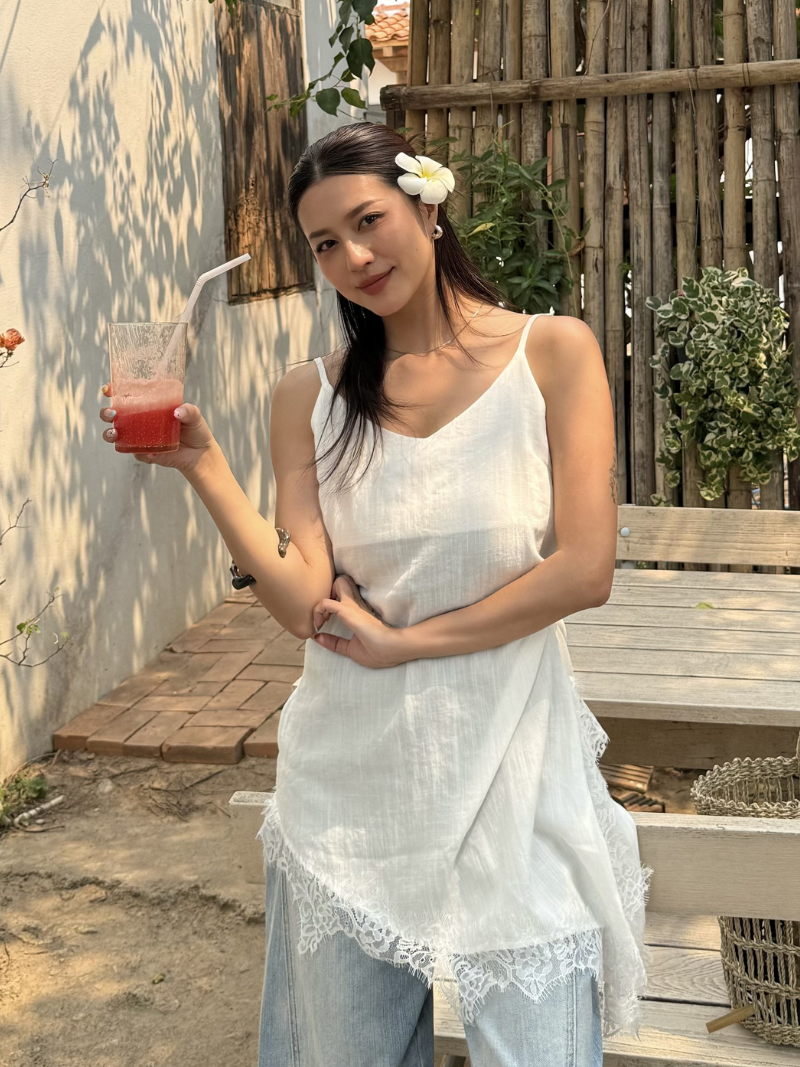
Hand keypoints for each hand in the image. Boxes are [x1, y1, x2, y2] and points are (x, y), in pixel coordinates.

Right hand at [99, 382, 216, 474]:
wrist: (200, 454)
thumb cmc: (195, 429)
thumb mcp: (194, 415)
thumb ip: (188, 411)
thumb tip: (177, 413)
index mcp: (148, 405)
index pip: (126, 395)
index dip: (113, 390)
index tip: (108, 389)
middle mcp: (139, 420)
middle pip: (114, 415)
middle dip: (106, 413)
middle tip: (112, 414)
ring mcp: (140, 437)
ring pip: (116, 434)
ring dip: (109, 433)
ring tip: (115, 433)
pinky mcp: (145, 453)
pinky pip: (135, 452)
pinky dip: (140, 453)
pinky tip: (151, 453)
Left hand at [311, 575, 406, 668]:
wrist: (394, 649)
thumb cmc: (379, 651)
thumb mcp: (351, 649)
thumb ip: (335, 643)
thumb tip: (317, 637)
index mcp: (358, 610)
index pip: (343, 594)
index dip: (329, 606)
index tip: (323, 625)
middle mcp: (355, 603)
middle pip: (341, 582)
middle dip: (328, 593)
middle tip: (324, 615)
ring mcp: (351, 606)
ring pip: (335, 584)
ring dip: (324, 598)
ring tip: (323, 617)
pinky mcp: (348, 610)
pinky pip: (325, 603)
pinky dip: (317, 611)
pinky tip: (319, 625)